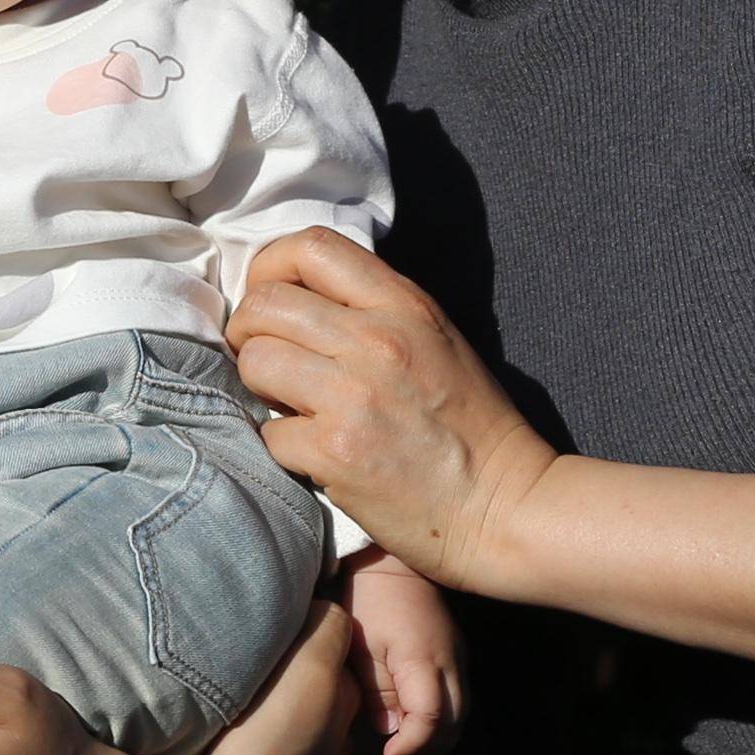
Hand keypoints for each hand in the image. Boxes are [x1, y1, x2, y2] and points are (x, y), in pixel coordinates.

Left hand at [229, 229, 558, 599]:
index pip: (312, 247)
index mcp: (404, 306)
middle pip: (266, 303)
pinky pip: (270, 433)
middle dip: (250, 331)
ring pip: (255, 361)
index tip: (269, 298)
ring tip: (290, 404)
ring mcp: (354, 397)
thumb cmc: (472, 427)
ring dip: (260, 385)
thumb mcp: (437, 340)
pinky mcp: (336, 453)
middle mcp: (377, 341)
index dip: (271, 265)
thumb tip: (298, 299)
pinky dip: (283, 446)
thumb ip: (374, 310)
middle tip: (268, 360)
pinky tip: (313, 453)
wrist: (504, 507)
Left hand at [343, 551, 466, 754]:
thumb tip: (389, 731)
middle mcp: (451, 662)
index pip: (431, 718)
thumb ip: (375, 690)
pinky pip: (460, 697)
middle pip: (454, 723)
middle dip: (430, 750)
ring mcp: (459, 657)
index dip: (413, 745)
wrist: (391, 560)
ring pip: (462, 713)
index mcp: (424, 660)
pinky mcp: (457, 653)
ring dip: (440, 739)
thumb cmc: (369, 600)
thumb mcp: (361, 645)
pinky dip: (446, 720)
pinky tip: (423, 727)